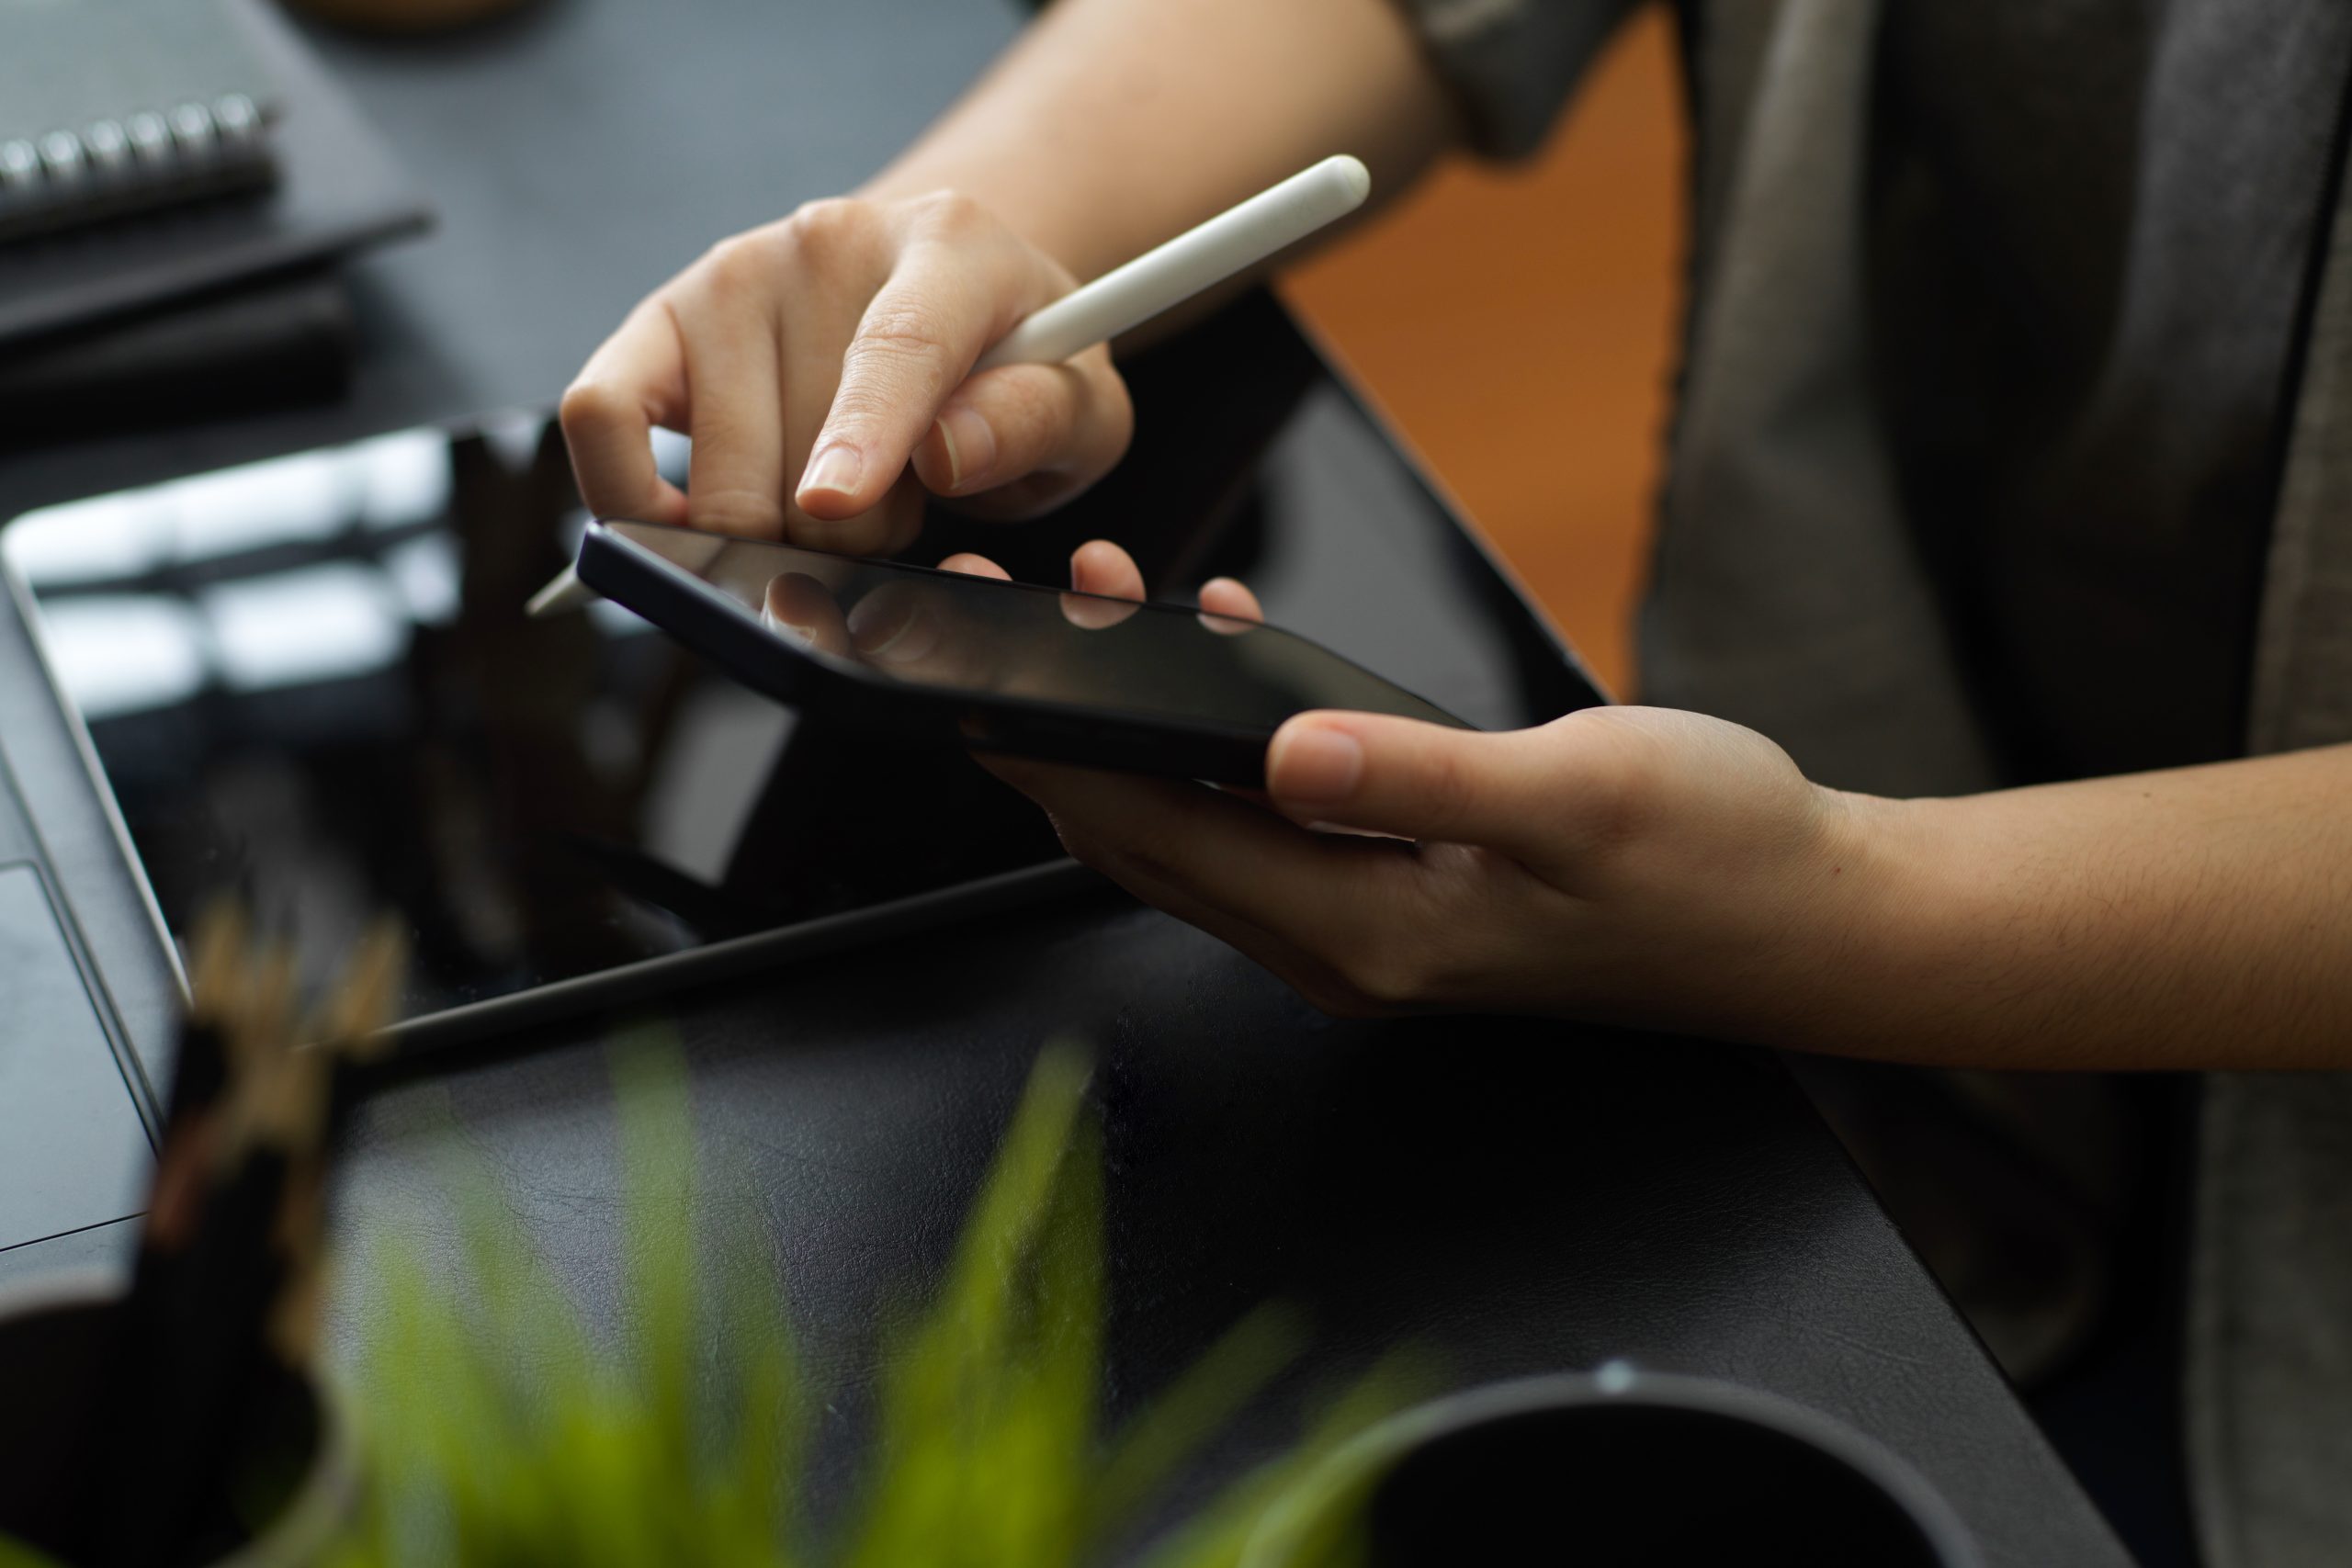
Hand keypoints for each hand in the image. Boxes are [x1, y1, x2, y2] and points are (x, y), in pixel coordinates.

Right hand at [559, 192, 1134, 555]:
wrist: (946, 292)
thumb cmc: (1015, 364)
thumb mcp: (1082, 407)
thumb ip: (1035, 424)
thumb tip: (946, 454)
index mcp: (951, 246)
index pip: (898, 343)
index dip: (866, 433)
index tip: (839, 505)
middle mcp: (827, 241)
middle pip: (803, 456)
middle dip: (852, 537)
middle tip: (897, 509)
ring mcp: (730, 273)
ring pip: (715, 477)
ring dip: (775, 533)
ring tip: (832, 495)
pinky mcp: (655, 320)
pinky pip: (598, 417)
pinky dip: (635, 503)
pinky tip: (698, 525)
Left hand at [945, 542, 1876, 1031]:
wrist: (1815, 918)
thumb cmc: (1718, 860)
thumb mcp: (1577, 797)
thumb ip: (1421, 778)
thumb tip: (1281, 748)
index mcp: (1369, 934)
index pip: (1158, 840)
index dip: (1055, 755)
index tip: (973, 672)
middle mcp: (1348, 946)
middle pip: (1151, 840)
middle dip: (1064, 733)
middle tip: (1004, 621)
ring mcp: (1373, 926)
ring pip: (1202, 826)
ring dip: (1138, 728)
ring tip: (1098, 608)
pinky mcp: (1406, 892)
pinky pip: (1272, 817)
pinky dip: (1225, 739)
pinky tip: (1228, 649)